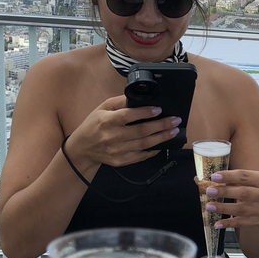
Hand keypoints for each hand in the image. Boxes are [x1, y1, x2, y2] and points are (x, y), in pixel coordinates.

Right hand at [66, 96, 180, 173]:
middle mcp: (112, 136)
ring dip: (161, 138)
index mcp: (107, 121)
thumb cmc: (94, 125)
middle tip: (175, 120)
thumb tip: (138, 96)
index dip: (144, 113)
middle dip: (161, 125)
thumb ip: (119, 102)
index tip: (159, 109)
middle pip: (141, 131)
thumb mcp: (102, 108)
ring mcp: (117, 151)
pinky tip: (162, 144)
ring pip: (144, 144)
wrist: (82, 148)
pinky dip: (152, 151)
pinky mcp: (120, 161)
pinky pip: (140, 156)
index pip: (128, 116)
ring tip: (173, 131)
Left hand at [196, 169, 258, 229]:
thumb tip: (199, 180)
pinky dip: (228, 223)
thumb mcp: (244, 180)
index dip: (228, 176)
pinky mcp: (257, 221)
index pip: (245, 176)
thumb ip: (226, 179)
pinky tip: (217, 223)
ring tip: (209, 206)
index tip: (214, 177)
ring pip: (241, 209)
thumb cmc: (251, 188)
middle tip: (209, 191)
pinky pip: (240, 223)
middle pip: (244, 193)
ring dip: (223, 208)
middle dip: (225, 192)